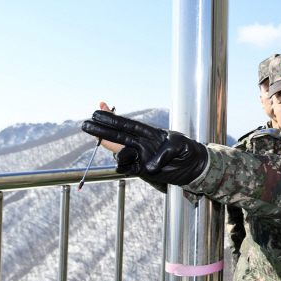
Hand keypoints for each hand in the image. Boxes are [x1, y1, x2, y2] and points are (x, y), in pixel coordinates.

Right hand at [81, 111, 209, 185]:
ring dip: (111, 147)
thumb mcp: (180, 146)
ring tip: (101, 140)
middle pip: (117, 136)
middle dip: (102, 131)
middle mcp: (140, 143)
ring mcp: (140, 156)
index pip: (127, 124)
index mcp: (148, 132)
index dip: (113, 118)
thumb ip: (165, 151)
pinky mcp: (141, 170)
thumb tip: (149, 165)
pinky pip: (127, 168)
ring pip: (119, 151)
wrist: (194, 167)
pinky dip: (122, 166)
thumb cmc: (188, 150)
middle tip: (86, 124)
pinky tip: (119, 162)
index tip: (99, 109)